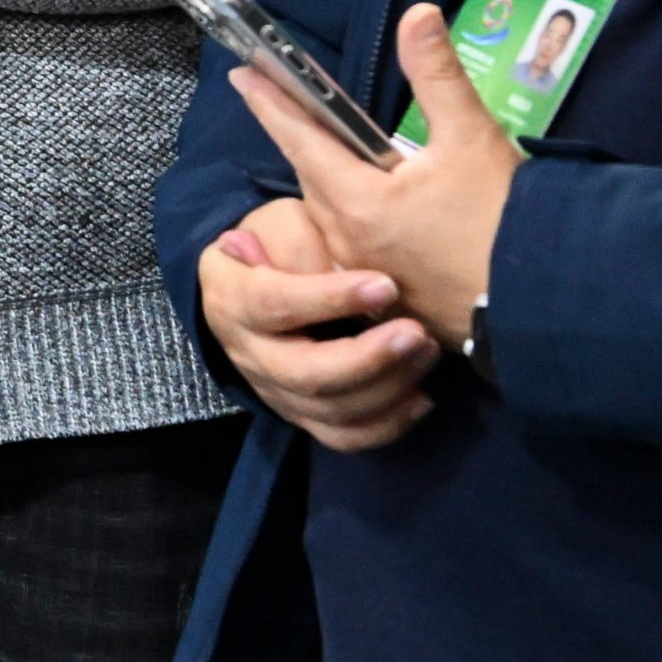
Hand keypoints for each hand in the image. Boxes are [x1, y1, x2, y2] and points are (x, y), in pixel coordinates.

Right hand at [196, 194, 440, 451]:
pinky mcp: (301, 415)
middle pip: (304, 374)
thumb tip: (340, 270)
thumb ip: (303, 240)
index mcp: (233, 298)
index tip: (386, 285)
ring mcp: (274, 391)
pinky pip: (343, 437)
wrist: (255, 284)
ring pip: (330, 410)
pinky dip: (387, 425)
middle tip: (417, 332)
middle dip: (368, 358)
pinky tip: (421, 397)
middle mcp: (248, 353)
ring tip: (427, 350)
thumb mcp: (281, 223)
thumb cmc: (276, 246)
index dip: (330, 299)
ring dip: (388, 386)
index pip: (275, 304)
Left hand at [236, 3, 513, 350]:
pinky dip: (357, 218)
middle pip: (313, 176)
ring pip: (333, 213)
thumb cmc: (505, 221)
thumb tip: (418, 15)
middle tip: (296, 105)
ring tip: (344, 154)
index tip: (242, 75)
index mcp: (356, 201)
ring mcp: (364, 274)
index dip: (270, 102)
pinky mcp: (387, 297)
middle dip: (305, 139)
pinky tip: (381, 209)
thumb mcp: (471, 137)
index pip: (299, 138)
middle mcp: (347, 241)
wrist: (545, 302)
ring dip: (333, 180)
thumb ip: (438, 75)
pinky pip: (354, 246)